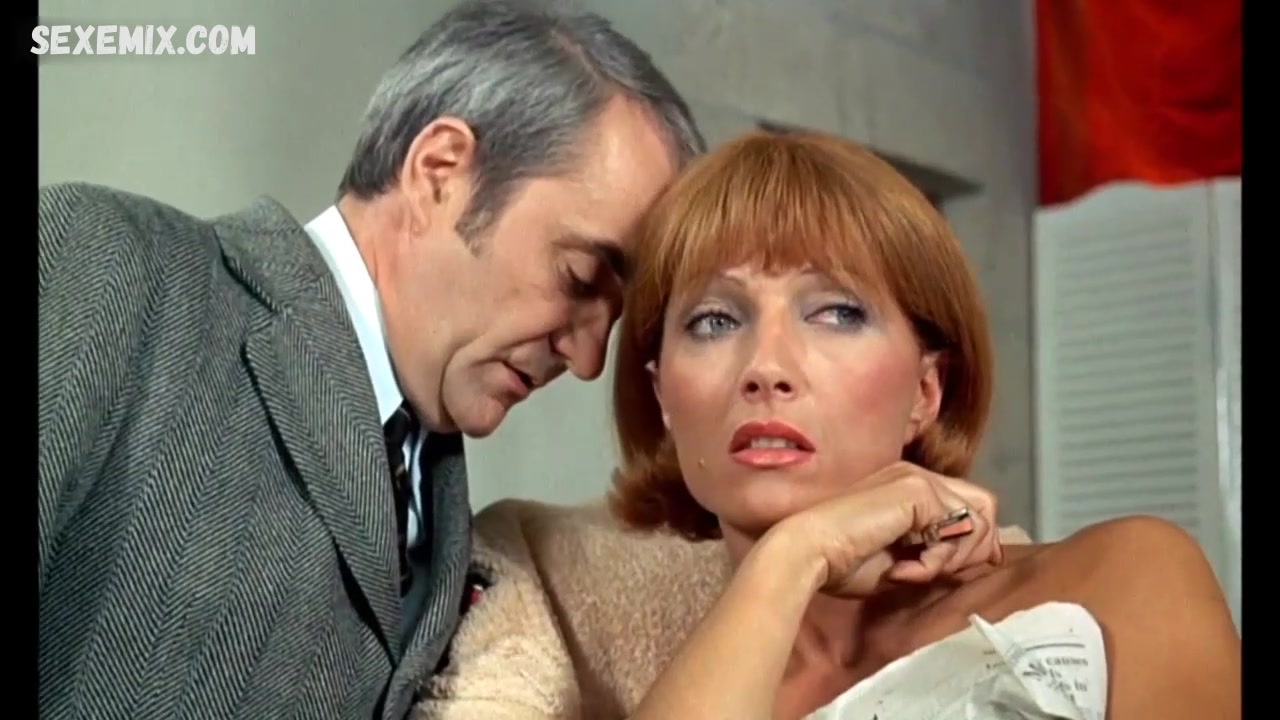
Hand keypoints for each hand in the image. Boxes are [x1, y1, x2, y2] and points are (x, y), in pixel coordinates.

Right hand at [766, 461, 1001, 597]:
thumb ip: (940, 553)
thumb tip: (989, 556)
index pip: (969, 506)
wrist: (810, 552)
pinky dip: (936, 560)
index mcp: (908, 487)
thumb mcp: (904, 560)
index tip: (955, 572)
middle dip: (970, 550)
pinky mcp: (918, 491)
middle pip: (984, 507)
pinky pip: (958, 531)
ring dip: (950, 558)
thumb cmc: (843, 562)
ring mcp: (918, 479)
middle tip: (930, 572)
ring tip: (912, 571)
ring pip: (977, 520)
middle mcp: (916, 475)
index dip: (976, 541)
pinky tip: (904, 568)